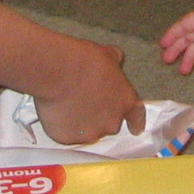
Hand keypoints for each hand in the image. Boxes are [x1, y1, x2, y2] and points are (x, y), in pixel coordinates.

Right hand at [33, 39, 147, 146]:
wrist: (58, 71)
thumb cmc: (84, 60)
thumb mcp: (107, 54)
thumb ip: (114, 61)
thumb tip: (116, 58)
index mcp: (126, 101)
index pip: (137, 117)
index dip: (134, 122)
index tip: (134, 128)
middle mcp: (112, 122)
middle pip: (109, 125)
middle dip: (99, 117)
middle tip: (84, 101)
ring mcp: (90, 133)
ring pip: (87, 132)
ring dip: (80, 123)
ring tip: (67, 105)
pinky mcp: (69, 139)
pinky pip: (67, 135)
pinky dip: (62, 126)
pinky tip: (56, 111)